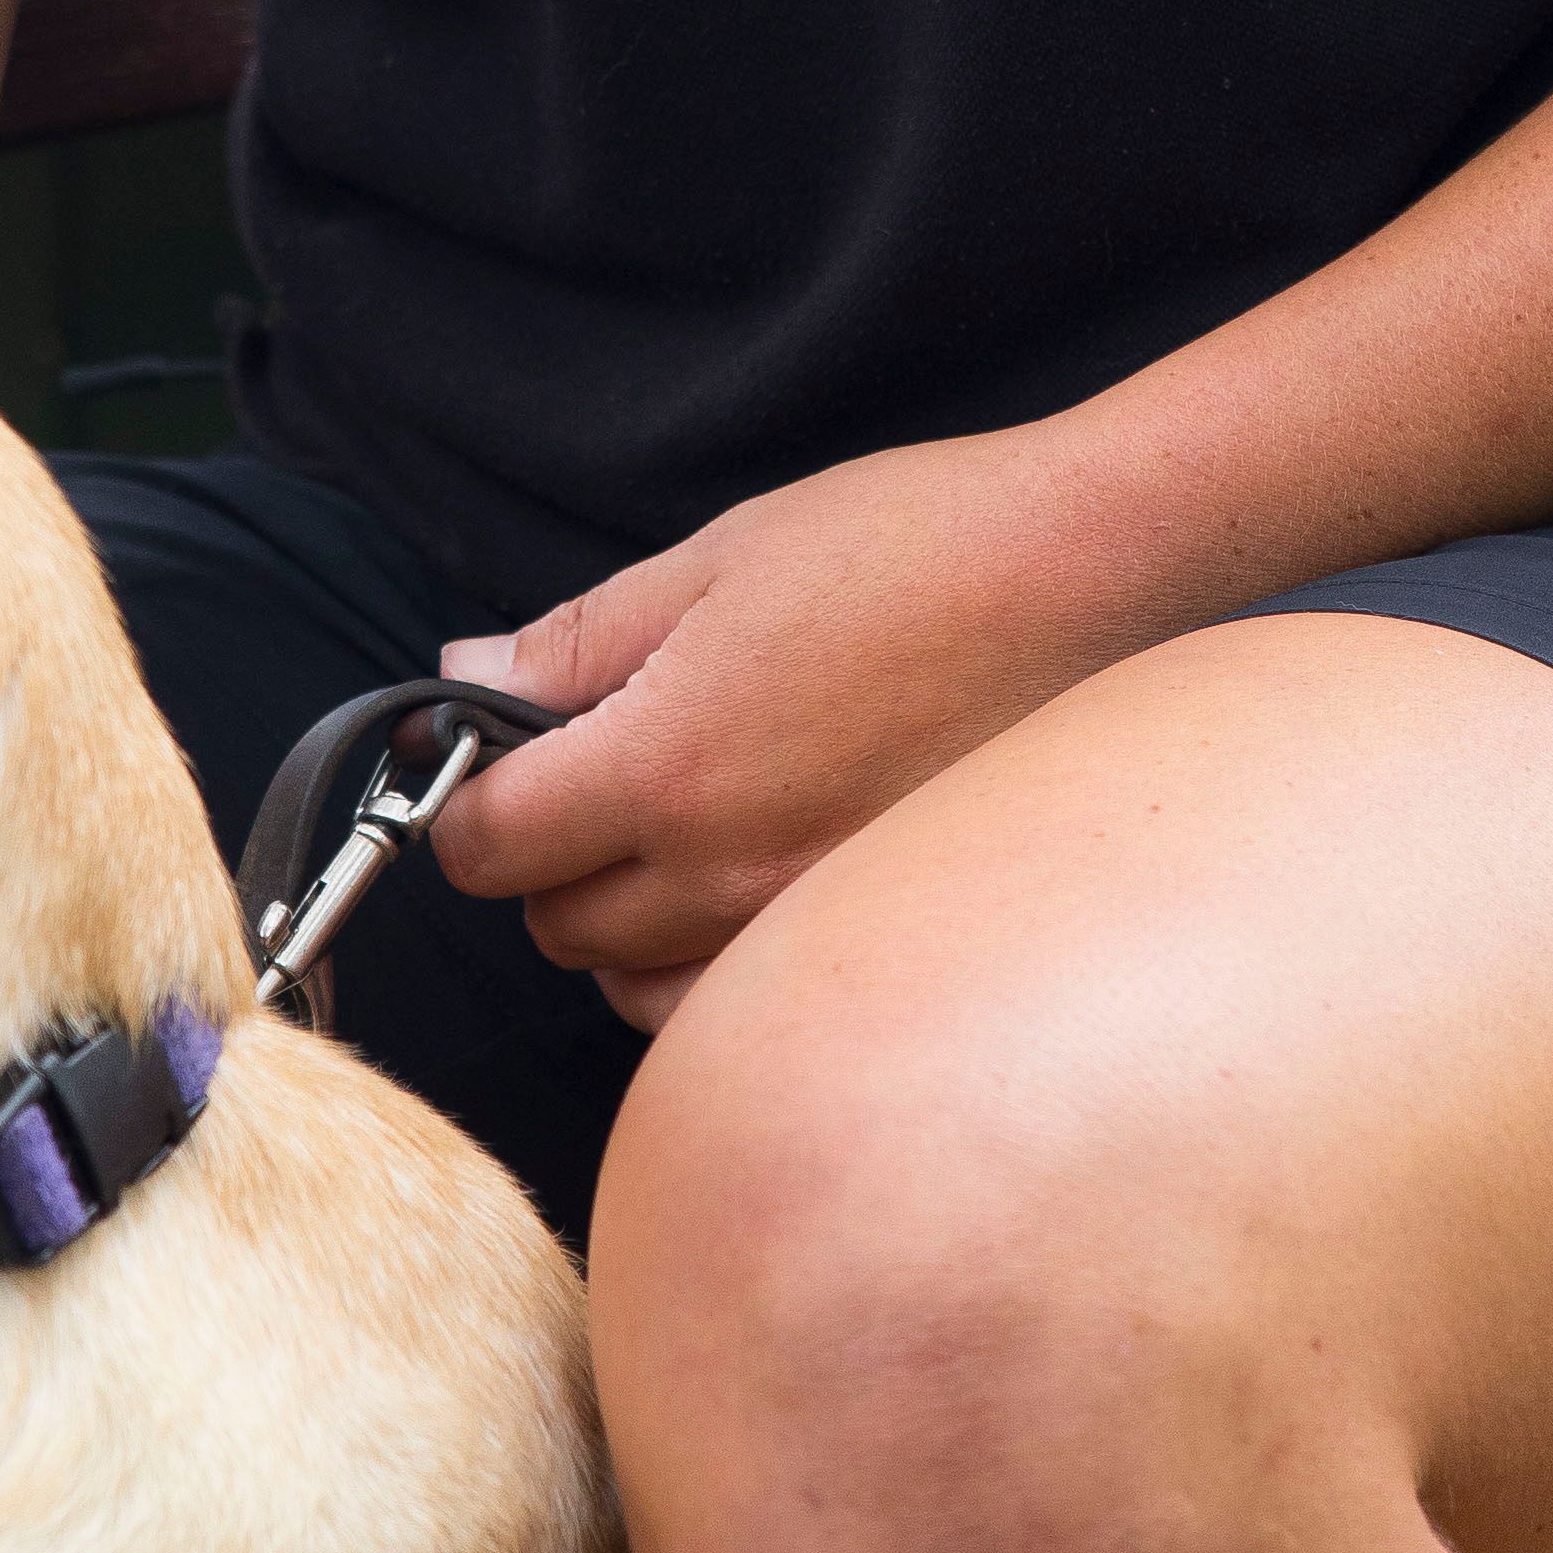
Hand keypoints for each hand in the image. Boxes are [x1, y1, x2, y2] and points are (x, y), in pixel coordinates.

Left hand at [431, 425, 1167, 1013]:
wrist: (1087, 574)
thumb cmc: (910, 545)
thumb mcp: (716, 560)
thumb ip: (575, 642)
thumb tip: (465, 679)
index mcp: (669, 761)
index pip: (491, 845)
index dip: (466, 803)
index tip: (488, 765)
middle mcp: (730, 868)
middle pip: (555, 928)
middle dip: (546, 859)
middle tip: (596, 774)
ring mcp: (806, 920)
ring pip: (636, 987)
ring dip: (622, 926)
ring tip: (675, 833)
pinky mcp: (871, 939)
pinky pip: (736, 1007)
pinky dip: (704, 969)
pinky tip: (741, 888)